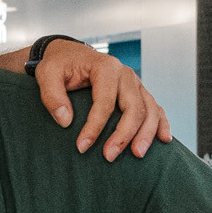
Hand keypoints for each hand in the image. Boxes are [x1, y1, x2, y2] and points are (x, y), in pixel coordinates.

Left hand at [33, 40, 171, 159]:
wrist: (69, 55)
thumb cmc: (59, 65)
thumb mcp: (47, 74)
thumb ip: (52, 95)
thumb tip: (65, 120)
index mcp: (106, 67)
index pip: (105, 102)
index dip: (95, 127)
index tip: (82, 147)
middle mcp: (125, 74)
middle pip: (133, 107)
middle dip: (124, 135)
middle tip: (109, 157)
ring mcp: (135, 83)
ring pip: (149, 109)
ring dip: (146, 133)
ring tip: (137, 154)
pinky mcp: (138, 92)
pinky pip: (155, 108)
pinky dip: (161, 124)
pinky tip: (164, 140)